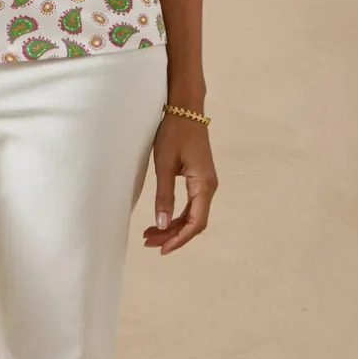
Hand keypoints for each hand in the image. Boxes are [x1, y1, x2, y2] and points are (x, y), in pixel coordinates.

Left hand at [142, 113, 216, 253]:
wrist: (185, 108)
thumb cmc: (174, 133)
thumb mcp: (164, 165)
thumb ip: (164, 195)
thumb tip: (162, 223)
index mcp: (204, 185)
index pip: (195, 223)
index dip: (179, 239)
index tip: (161, 249)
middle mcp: (209, 187)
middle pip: (194, 222)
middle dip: (172, 236)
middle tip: (148, 242)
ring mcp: (205, 183)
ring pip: (192, 215)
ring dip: (173, 227)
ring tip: (149, 234)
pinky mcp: (199, 178)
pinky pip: (191, 204)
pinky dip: (176, 215)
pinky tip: (160, 220)